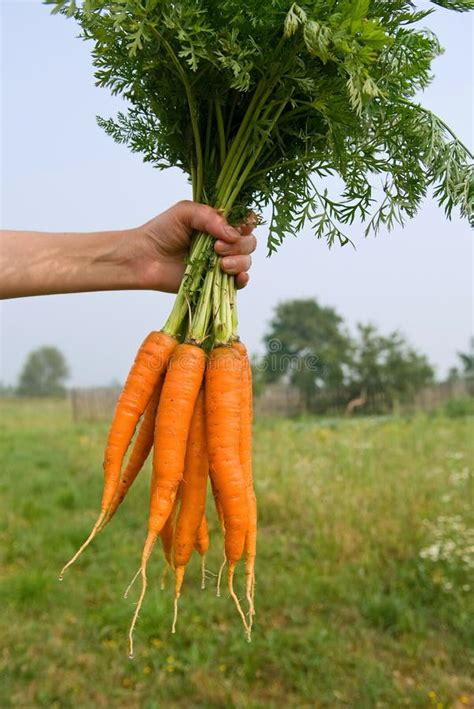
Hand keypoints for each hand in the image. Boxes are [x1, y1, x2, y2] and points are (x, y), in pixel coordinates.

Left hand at [133, 200, 256, 292]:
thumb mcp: (185, 212)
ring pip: (246, 261)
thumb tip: (232, 234)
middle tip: (217, 247)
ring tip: (220, 263)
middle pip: (249, 242)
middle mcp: (224, 241)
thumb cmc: (161, 231)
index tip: (237, 226)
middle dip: (239, 245)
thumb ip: (210, 216)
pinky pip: (239, 282)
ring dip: (239, 261)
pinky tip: (235, 276)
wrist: (145, 258)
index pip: (246, 220)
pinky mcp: (216, 281)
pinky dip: (242, 279)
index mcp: (219, 222)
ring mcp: (221, 262)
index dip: (246, 223)